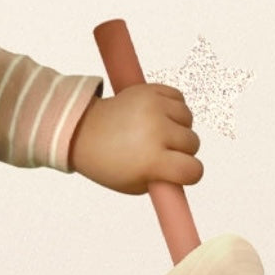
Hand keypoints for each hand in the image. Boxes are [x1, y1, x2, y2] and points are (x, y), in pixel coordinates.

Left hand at [69, 84, 202, 194]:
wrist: (81, 131)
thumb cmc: (108, 162)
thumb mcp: (135, 185)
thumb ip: (165, 181)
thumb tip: (188, 171)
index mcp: (151, 160)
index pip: (193, 169)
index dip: (189, 174)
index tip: (178, 172)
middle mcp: (154, 130)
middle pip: (193, 142)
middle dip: (181, 150)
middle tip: (160, 151)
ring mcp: (152, 107)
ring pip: (188, 118)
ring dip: (178, 126)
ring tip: (156, 132)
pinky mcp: (148, 90)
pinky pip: (178, 97)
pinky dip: (172, 107)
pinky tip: (157, 116)